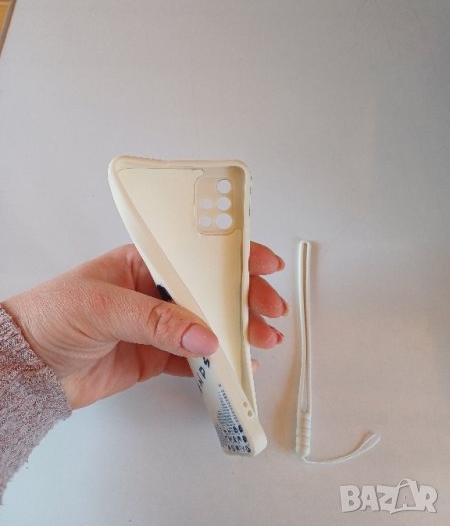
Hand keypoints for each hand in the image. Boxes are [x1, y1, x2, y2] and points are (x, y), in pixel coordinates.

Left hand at [2, 243, 286, 409]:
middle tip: (270, 311)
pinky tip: (235, 363)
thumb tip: (204, 336)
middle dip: (245, 298)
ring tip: (262, 340)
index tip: (263, 264)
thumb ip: (155, 320)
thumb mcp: (103, 306)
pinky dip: (216, 362)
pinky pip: (193, 358)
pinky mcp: (154, 356)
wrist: (28, 368)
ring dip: (237, 331)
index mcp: (143, 263)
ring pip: (208, 325)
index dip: (233, 258)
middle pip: (210, 291)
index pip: (196, 256)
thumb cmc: (52, 316)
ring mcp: (157, 325)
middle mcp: (155, 291)